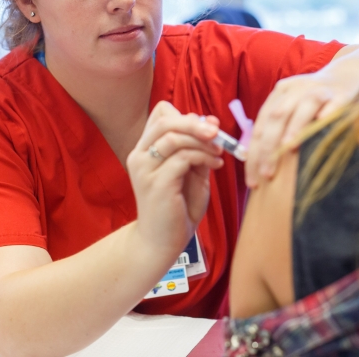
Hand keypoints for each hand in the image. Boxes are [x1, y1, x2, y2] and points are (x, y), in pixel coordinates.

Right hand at [127, 101, 222, 260]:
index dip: (186, 116)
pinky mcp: (157, 183)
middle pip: (165, 121)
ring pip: (175, 137)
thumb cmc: (177, 207)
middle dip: (195, 123)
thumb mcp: (192, 172)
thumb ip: (198, 148)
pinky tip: (216, 164)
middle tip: (217, 132)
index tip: (208, 127)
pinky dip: (204, 157)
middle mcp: (139, 156)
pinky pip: (183, 158)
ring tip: (219, 152)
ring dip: (202, 141)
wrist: (162, 242)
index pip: (160, 115)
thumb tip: (211, 120)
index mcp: (145, 150)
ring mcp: (144, 169)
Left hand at [244, 69, 352, 187]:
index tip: (252, 180)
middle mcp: (296, 89)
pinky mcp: (342, 93)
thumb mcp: (293, 108)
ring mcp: (320, 89)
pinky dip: (328, 113)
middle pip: (277, 116)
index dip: (254, 153)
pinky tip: (323, 122)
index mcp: (280, 93)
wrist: (348, 74)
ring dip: (295, 127)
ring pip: (304, 106)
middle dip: (269, 146)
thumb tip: (258, 164)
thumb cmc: (316, 101)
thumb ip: (277, 129)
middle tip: (267, 173)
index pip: (261, 125)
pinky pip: (334, 103)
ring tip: (288, 149)